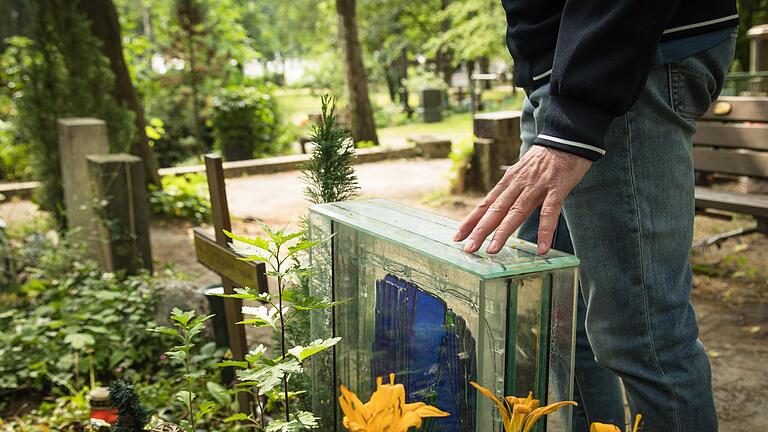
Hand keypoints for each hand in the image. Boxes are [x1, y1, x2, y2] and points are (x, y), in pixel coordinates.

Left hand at [454, 145, 591, 254]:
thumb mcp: (521, 173)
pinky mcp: (556, 188)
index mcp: (508, 182)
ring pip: (516, 212)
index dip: (471, 221)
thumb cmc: (543, 160)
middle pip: (495, 210)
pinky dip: (545, 232)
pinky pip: (549, 213)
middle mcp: (518, 185)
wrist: (566, 139)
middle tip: (468, 248)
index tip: (457, 236)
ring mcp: (536, 187)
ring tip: (492, 250)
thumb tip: (497, 209)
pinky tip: (541, 249)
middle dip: (480, 230)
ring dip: (503, 233)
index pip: (485, 204)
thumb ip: (511, 190)